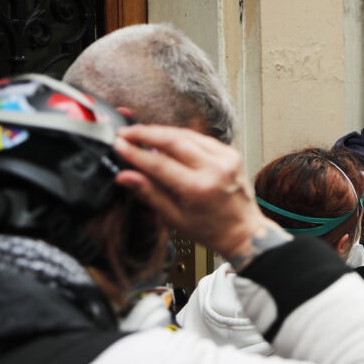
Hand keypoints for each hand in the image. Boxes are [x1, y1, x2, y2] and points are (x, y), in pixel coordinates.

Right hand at [113, 124, 290, 268]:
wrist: (245, 232)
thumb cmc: (212, 230)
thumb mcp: (174, 218)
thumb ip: (149, 194)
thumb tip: (124, 176)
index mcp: (198, 188)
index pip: (159, 162)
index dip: (135, 152)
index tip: (118, 144)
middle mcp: (214, 169)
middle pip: (173, 140)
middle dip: (145, 133)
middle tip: (126, 133)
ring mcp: (226, 159)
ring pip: (187, 134)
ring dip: (162, 132)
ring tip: (141, 133)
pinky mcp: (231, 154)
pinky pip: (201, 138)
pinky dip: (182, 137)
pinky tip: (167, 139)